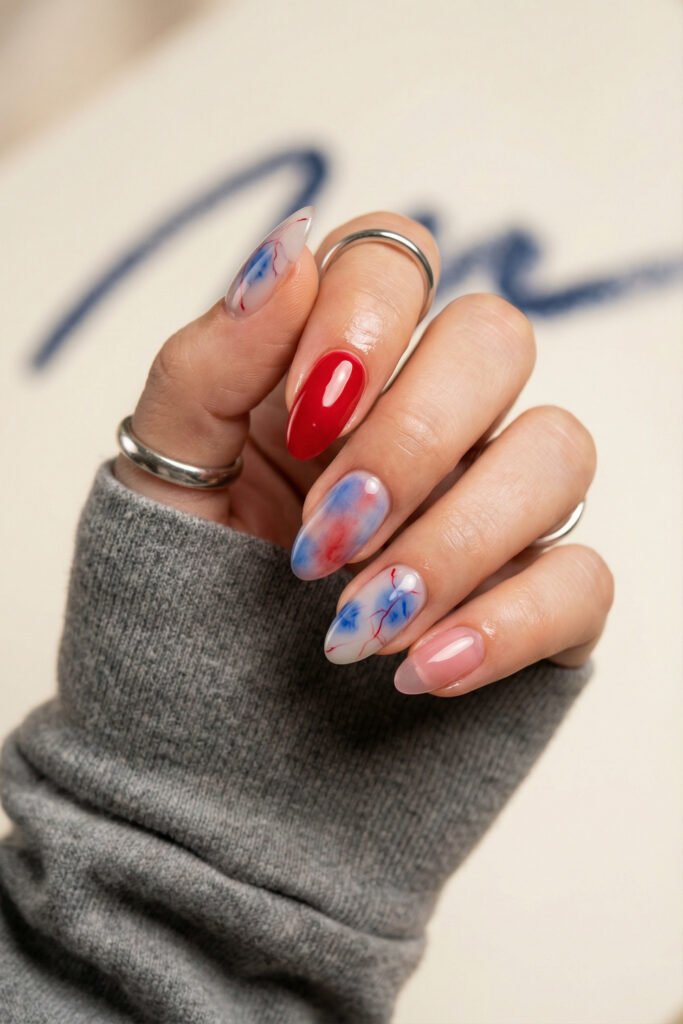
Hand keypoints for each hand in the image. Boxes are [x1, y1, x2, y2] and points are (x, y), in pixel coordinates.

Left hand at [114, 208, 613, 695]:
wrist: (205, 734)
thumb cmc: (185, 589)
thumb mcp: (168, 473)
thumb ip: (210, 361)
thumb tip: (288, 251)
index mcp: (341, 367)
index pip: (396, 262)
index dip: (361, 323)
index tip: (301, 421)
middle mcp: (435, 420)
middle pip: (496, 339)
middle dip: (411, 437)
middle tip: (327, 534)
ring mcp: (497, 508)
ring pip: (558, 452)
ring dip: (453, 539)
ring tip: (355, 623)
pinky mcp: (539, 603)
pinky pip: (583, 580)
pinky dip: (504, 625)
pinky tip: (419, 670)